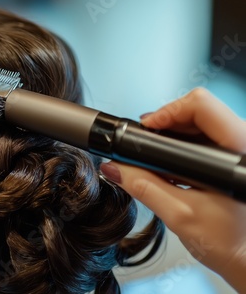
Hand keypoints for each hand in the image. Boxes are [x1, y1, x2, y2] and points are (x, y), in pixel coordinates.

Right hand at [100, 88, 245, 291]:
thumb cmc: (229, 243)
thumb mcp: (179, 215)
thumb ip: (144, 188)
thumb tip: (116, 168)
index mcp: (238, 153)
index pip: (201, 107)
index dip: (166, 113)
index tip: (146, 129)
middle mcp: (244, 145)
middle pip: (200, 110)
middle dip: (167, 123)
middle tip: (147, 143)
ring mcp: (242, 150)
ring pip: (204, 121)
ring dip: (176, 134)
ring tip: (160, 156)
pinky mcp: (237, 158)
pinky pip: (210, 136)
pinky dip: (186, 144)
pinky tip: (176, 164)